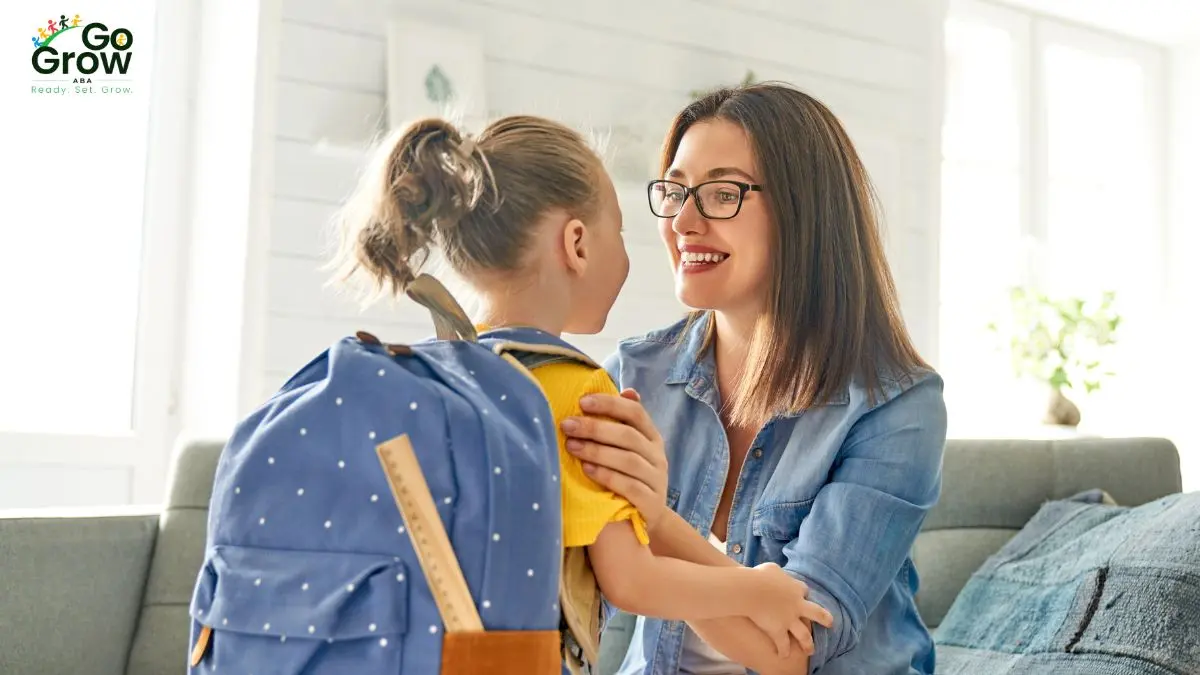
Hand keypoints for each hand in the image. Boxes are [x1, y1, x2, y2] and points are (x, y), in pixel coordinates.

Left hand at [561, 388, 668, 530]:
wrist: (649, 516)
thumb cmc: (631, 476)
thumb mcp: (631, 449)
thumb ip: (625, 424)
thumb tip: (627, 391)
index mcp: (653, 437)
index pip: (635, 413)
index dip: (609, 404)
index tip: (582, 402)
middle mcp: (658, 456)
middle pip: (628, 436)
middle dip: (595, 428)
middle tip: (567, 425)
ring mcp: (657, 480)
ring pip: (628, 461)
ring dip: (597, 452)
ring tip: (572, 447)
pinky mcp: (651, 503)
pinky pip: (630, 487)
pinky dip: (607, 477)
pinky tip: (587, 470)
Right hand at [743, 563, 833, 658]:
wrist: (751, 590)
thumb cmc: (758, 576)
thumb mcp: (771, 568)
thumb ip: (777, 572)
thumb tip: (774, 573)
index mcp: (796, 588)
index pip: (804, 590)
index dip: (802, 593)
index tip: (801, 596)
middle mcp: (797, 605)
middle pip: (817, 613)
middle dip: (825, 618)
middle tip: (830, 623)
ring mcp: (789, 619)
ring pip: (804, 634)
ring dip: (808, 643)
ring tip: (810, 650)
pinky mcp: (778, 630)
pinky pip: (783, 643)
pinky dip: (783, 650)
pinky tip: (783, 656)